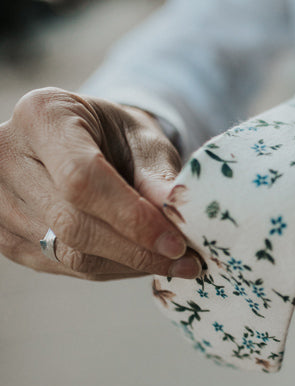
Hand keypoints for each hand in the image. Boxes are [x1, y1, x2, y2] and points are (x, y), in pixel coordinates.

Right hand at [0, 87, 201, 280]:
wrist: (86, 143)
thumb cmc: (118, 137)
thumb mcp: (145, 142)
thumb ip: (159, 178)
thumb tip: (179, 218)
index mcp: (42, 115)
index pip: (81, 179)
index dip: (131, 217)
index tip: (176, 243)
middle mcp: (5, 154)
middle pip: (70, 223)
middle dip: (135, 250)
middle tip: (185, 262)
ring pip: (67, 254)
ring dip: (126, 265)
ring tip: (169, 262)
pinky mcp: (3, 234)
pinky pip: (60, 267)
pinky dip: (108, 269)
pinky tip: (138, 261)